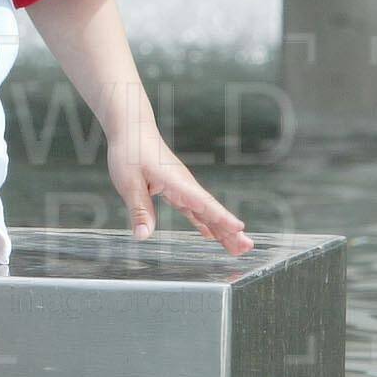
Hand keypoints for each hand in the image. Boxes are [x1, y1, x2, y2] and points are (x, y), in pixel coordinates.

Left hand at [107, 135, 253, 254]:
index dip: (220, 217)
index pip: (202, 202)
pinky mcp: (177, 189)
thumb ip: (139, 210)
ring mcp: (183, 187)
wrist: (132, 129)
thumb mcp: (129, 182)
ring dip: (222, 230)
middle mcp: (185, 185)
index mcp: (176, 181)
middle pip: (211, 210)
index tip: (239, 228)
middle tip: (247, 247)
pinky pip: (194, 210)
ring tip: (238, 248)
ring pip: (206, 212)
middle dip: (229, 230)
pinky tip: (211, 235)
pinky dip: (204, 223)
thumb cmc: (130, 151)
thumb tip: (143, 236)